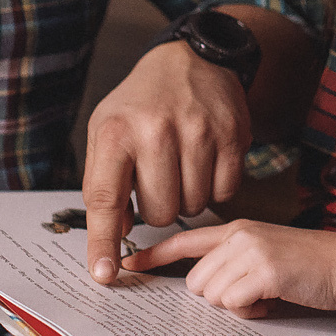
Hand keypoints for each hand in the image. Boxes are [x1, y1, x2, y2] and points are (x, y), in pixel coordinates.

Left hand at [84, 40, 252, 282]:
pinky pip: (225, 193)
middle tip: (158, 179)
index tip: (104, 274)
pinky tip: (205, 163)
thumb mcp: (106, 132)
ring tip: (181, 166)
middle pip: (158, 213)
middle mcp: (155, 131)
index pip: (104, 200)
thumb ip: (103, 183)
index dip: (104, 243)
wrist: (191, 60)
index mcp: (115, 133)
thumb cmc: (141, 104)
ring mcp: (198, 132)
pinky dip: (214, 188)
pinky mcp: (232, 135)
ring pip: (193, 207)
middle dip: (157, 207)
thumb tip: (117, 234)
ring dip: (187, 198)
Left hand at [125, 220, 335, 314]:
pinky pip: (234, 304)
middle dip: (219, 298)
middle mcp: (239, 236)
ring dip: (238, 306)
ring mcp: (251, 251)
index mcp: (236, 229)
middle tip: (252, 293)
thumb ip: (231, 264)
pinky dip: (252, 311)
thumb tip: (202, 290)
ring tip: (267, 294)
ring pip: (212, 295)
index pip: (184, 240)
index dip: (155, 256)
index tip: (130, 265)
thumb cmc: (306, 266)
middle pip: (196, 282)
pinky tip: (274, 299)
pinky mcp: (264, 270)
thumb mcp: (263, 254)